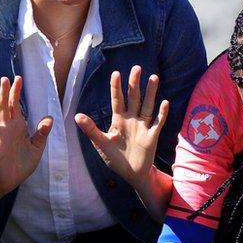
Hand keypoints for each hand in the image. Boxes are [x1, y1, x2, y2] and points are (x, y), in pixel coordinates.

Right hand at [0, 76, 52, 194]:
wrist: (14, 179)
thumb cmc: (24, 161)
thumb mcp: (37, 147)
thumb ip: (42, 133)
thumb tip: (49, 118)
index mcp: (17, 126)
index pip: (15, 105)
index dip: (16, 92)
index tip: (18, 78)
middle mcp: (6, 129)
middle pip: (3, 108)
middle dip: (3, 94)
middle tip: (4, 79)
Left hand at [75, 66, 168, 188]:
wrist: (131, 174)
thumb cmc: (115, 158)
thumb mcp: (101, 144)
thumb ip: (91, 130)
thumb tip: (77, 116)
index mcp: (118, 120)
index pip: (117, 100)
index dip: (116, 87)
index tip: (116, 73)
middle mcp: (131, 120)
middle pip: (134, 98)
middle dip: (135, 83)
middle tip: (137, 67)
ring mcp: (143, 127)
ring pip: (147, 106)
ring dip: (151, 93)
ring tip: (154, 77)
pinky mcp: (152, 136)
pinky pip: (158, 122)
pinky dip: (162, 113)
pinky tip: (165, 102)